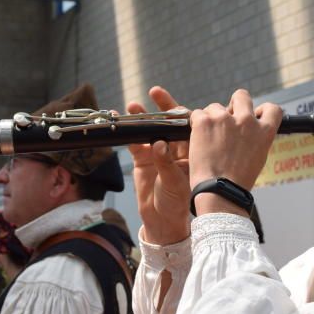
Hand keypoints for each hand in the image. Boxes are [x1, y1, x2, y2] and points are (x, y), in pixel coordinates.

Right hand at [127, 86, 191, 245]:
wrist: (163, 221)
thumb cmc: (178, 203)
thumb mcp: (175, 183)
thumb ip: (167, 164)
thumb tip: (159, 144)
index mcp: (192, 151)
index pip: (188, 127)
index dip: (182, 114)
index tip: (177, 104)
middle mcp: (176, 148)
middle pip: (169, 122)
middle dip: (163, 107)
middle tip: (156, 92)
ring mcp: (158, 152)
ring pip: (151, 129)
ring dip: (142, 117)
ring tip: (133, 106)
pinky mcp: (143, 159)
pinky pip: (135, 142)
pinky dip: (128, 132)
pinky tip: (121, 120)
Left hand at [188, 89, 281, 199]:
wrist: (219, 190)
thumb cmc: (237, 181)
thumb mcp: (258, 158)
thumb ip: (255, 139)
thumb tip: (248, 131)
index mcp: (264, 131)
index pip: (272, 108)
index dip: (262, 110)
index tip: (254, 115)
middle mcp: (247, 120)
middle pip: (242, 96)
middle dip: (233, 104)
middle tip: (224, 120)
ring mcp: (225, 119)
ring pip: (215, 108)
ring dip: (211, 119)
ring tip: (208, 141)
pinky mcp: (204, 121)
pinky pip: (198, 114)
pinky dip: (196, 124)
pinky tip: (197, 139)